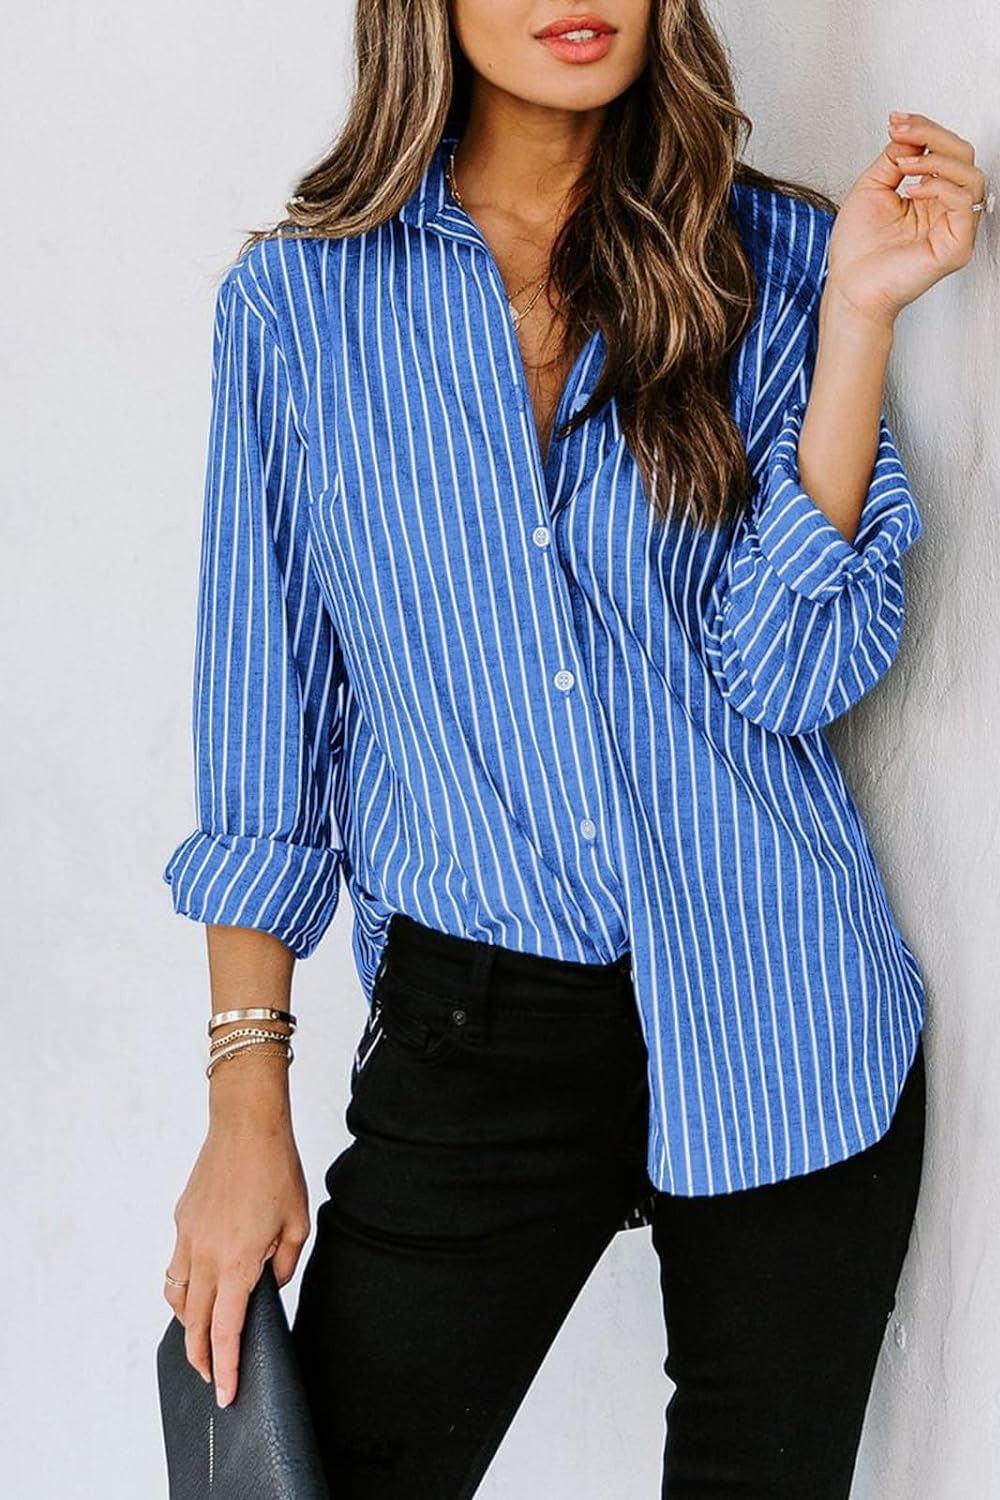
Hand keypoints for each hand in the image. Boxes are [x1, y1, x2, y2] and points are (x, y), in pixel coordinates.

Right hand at [163, 1109, 310, 1406]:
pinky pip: (177, 1266)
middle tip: (211, 1376)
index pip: (225, 1329)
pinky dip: (185, 1287)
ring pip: (178, 1297)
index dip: (224, 1366)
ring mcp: (188, 1237)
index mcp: (238, 1260)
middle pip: (194, 1323)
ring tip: (202, 1338)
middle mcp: (206, 1254)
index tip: (224, 1393)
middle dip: (200, 1357)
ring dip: (188, 1324)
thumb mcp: (297, 1222)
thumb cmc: (277, 1169)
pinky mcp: (181, 1221)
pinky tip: (202, 1286)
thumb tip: (270, 1287)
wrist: (246, 1124)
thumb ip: (285, 1264)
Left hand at [823, 111, 987, 330]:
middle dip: (932, 135)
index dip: (924, 129)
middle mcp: (945, 209)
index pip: (943, 151)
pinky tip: (912, 191)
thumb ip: (894, 159)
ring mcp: (954, 228)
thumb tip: (911, 134)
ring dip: (937, 160)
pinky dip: (939, 187)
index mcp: (929, 196)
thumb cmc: (857, 251)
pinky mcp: (956, 247)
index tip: (896, 120)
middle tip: (901, 133)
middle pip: (962, 155)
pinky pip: (963, 202)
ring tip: (904, 167)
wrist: (849, 289)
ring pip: (971, 174)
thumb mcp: (872, 188)